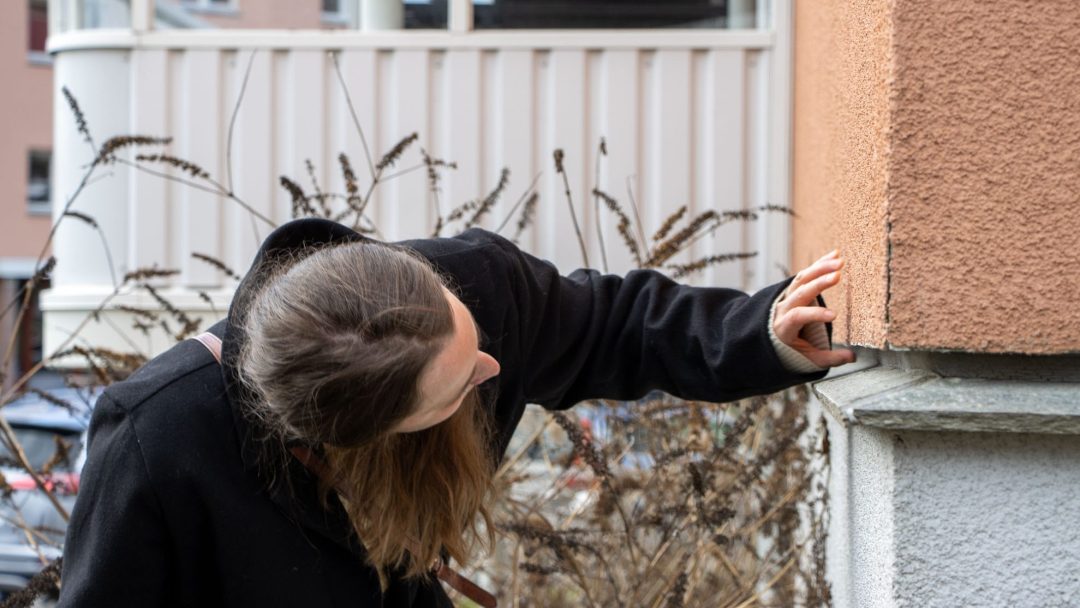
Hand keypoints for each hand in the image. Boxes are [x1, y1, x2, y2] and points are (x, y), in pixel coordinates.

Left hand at [773, 250, 855, 367]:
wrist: (770, 338)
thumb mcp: (808, 359)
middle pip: (799, 293)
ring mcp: (787, 296)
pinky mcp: (794, 288)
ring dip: (820, 269)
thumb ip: (829, 358)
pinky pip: (805, 273)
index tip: (833, 315)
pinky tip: (836, 255)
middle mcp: (782, 308)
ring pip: (801, 279)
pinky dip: (820, 264)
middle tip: (837, 276)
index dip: (814, 314)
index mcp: (783, 327)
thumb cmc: (791, 350)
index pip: (797, 316)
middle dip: (818, 284)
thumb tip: (852, 357)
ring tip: (840, 262)